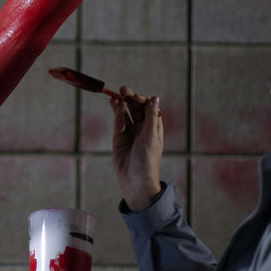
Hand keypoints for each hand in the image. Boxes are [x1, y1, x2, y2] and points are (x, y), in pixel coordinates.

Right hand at [111, 86, 162, 209]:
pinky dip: (117, 113)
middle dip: (131, 98)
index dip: (143, 100)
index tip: (136, 98)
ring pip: (126, 113)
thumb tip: (155, 97)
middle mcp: (142, 128)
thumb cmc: (148, 160)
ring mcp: (130, 132)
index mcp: (154, 127)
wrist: (135, 180)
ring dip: (122, 103)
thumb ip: (151, 116)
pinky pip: (118, 122)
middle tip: (123, 90)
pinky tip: (115, 104)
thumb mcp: (151, 136)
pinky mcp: (119, 138)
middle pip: (136, 108)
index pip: (149, 108)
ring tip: (117, 94)